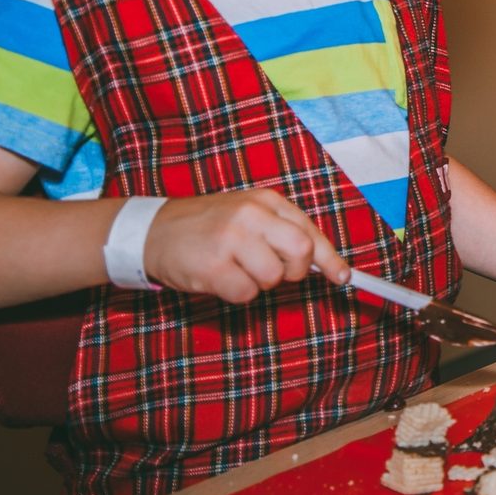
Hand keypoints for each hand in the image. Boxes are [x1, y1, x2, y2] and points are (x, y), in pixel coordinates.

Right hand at [143, 189, 348, 303]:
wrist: (153, 230)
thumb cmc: (208, 226)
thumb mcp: (248, 215)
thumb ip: (282, 232)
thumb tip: (323, 264)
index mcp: (265, 200)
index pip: (309, 231)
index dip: (330, 258)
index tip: (343, 277)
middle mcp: (250, 214)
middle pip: (300, 252)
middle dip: (293, 271)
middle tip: (274, 272)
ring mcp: (230, 238)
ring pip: (273, 278)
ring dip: (258, 283)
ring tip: (236, 268)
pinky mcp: (212, 265)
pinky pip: (246, 294)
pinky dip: (236, 293)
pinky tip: (219, 277)